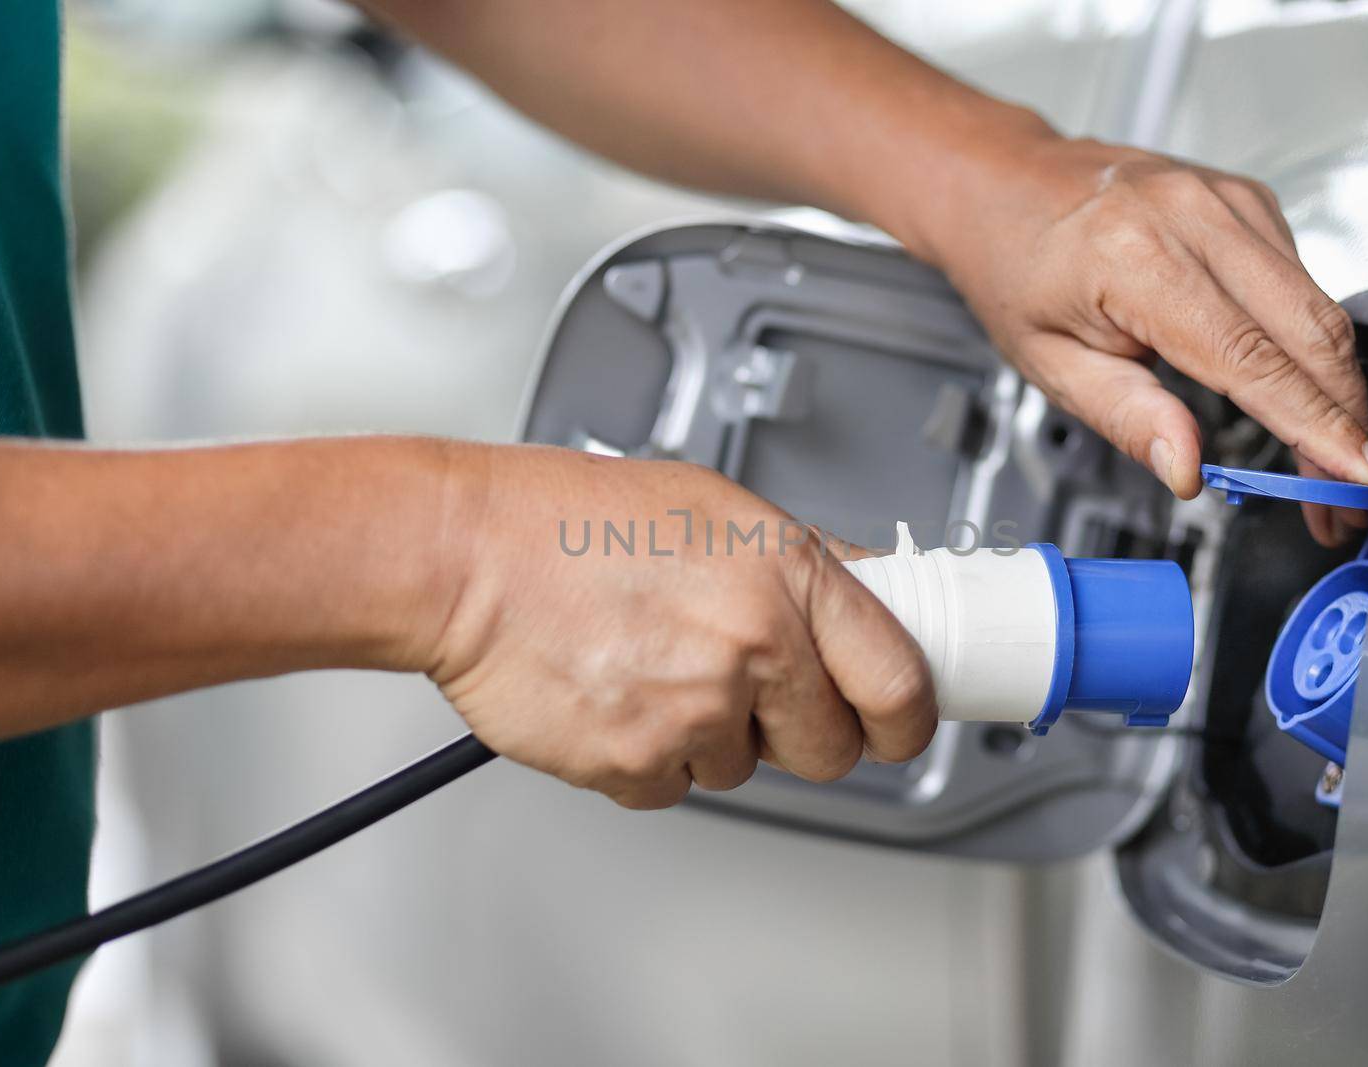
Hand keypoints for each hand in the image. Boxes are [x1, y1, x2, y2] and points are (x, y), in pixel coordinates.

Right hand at [426, 446, 935, 808]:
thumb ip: (799, 563)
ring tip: (653, 664)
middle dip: (800, 730)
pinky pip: (671, 786)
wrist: (460, 556)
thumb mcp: (712, 505)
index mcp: (784, 571)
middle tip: (753, 689)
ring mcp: (693, 709)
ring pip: (743, 766)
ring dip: (710, 734)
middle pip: (829, 746)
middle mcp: (751, 641)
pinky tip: (617, 692)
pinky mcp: (634, 761)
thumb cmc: (567, 520)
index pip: (897, 678)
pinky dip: (647, 754)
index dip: (907, 716)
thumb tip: (867, 595)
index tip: (899, 722)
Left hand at [903, 128, 1367, 545]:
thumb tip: (1189, 469)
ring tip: (1331, 457)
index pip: (1252, 358)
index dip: (1316, 424)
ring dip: (1339, 389)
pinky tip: (1303, 389)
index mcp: (1138, 258)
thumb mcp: (1051, 363)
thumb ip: (1128, 418)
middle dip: (1346, 420)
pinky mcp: (1247, 199)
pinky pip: (1302, 280)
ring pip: (1320, 305)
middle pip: (1310, 330)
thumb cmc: (1017, 269)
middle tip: (1353, 491)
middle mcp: (1193, 215)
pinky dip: (1314, 343)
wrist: (1005, 185)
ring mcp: (1227, 199)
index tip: (1360, 472)